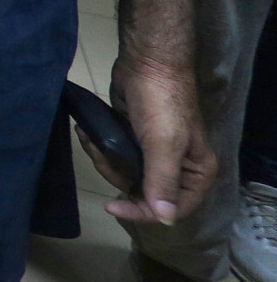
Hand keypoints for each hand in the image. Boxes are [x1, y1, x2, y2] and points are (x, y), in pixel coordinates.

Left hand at [93, 53, 215, 225]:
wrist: (147, 62)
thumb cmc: (162, 102)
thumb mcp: (164, 143)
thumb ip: (163, 181)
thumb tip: (165, 220)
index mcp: (195, 173)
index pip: (171, 209)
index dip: (142, 212)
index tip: (113, 207)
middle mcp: (177, 168)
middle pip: (142, 192)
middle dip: (115, 173)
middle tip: (101, 151)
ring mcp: (153, 154)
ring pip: (123, 174)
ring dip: (102, 158)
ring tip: (90, 136)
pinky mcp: (133, 139)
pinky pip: (114, 156)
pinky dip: (98, 147)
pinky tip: (86, 132)